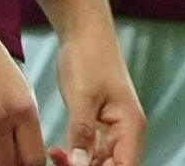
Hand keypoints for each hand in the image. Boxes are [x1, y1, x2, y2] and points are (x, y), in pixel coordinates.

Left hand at [55, 29, 145, 165]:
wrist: (84, 32)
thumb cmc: (88, 58)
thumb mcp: (82, 98)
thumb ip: (83, 134)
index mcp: (131, 126)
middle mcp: (126, 132)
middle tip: (58, 162)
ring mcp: (113, 130)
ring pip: (100, 164)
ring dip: (78, 165)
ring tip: (54, 156)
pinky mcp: (99, 126)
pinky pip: (90, 152)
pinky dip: (74, 156)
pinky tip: (56, 151)